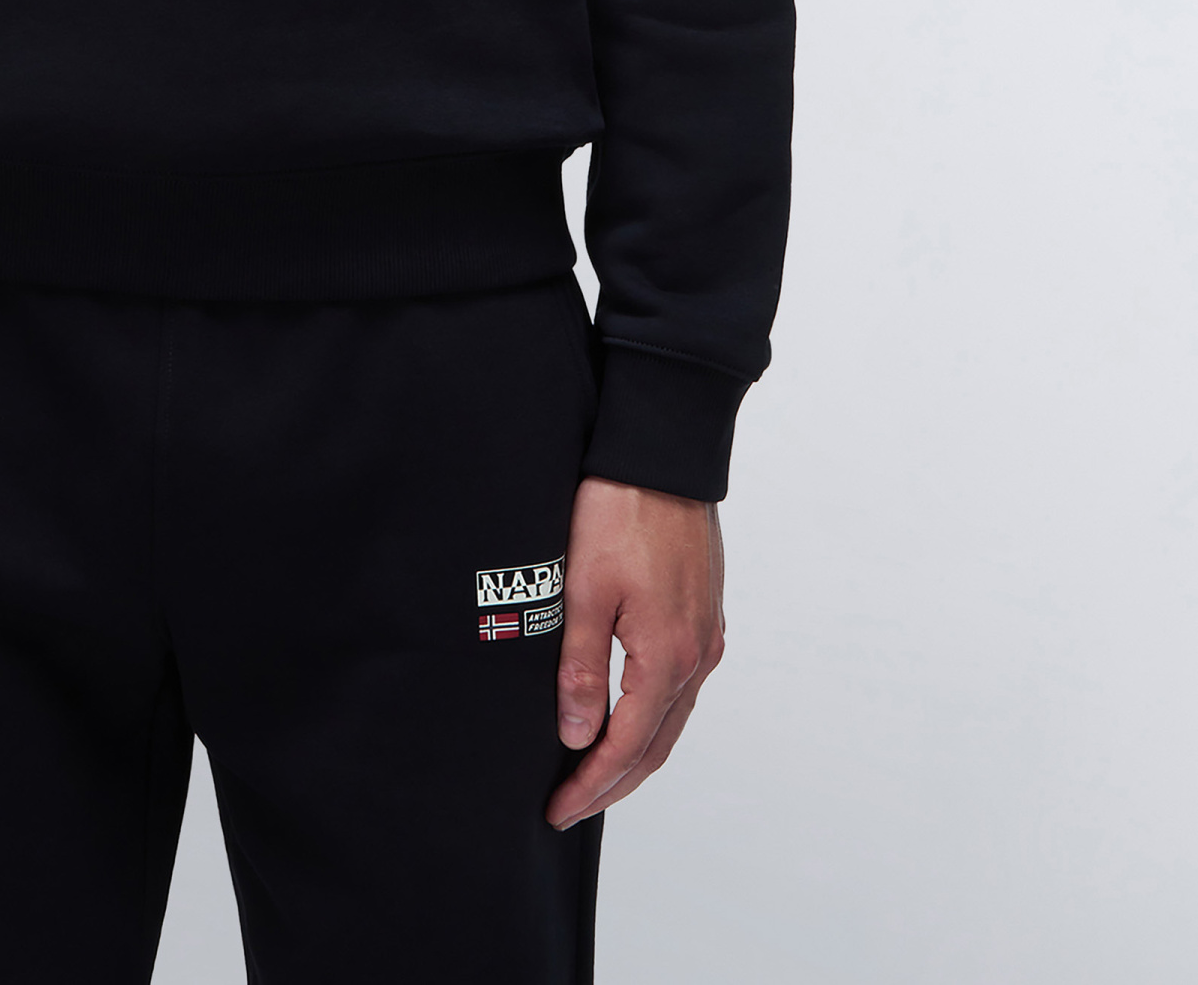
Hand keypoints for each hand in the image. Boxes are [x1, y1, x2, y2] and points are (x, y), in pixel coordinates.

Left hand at [546, 474, 724, 831]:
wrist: (662, 453)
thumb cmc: (619, 511)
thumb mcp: (584, 589)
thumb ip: (582, 668)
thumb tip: (577, 736)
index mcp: (667, 655)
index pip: (627, 745)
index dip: (591, 784)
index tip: (558, 809)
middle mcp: (697, 653)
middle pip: (657, 745)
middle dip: (613, 783)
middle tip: (571, 808)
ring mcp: (705, 633)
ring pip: (673, 719)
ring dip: (636, 755)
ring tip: (595, 776)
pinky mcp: (703, 612)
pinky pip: (681, 687)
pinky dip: (654, 718)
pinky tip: (630, 718)